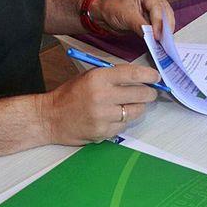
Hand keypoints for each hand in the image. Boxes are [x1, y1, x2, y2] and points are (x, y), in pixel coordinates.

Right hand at [39, 63, 160, 143]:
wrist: (50, 118)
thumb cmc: (71, 94)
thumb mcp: (90, 76)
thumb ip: (113, 76)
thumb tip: (140, 77)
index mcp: (99, 78)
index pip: (133, 74)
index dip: (149, 76)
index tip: (156, 77)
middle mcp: (102, 96)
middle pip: (140, 94)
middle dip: (149, 93)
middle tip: (150, 93)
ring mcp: (103, 116)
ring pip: (136, 112)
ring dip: (138, 108)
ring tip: (132, 105)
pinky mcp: (103, 132)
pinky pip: (125, 126)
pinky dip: (124, 121)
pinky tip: (115, 117)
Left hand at [93, 0, 174, 36]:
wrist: (105, 14)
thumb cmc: (113, 9)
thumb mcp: (126, 17)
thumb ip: (140, 26)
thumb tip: (152, 37)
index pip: (157, 7)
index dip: (158, 23)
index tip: (157, 36)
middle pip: (166, 13)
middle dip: (166, 27)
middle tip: (164, 41)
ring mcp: (155, 8)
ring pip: (167, 19)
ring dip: (166, 32)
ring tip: (164, 43)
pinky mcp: (153, 18)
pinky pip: (162, 25)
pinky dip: (162, 34)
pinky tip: (161, 41)